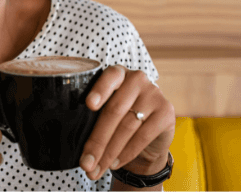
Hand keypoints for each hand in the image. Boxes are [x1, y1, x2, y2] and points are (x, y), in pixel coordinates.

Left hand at [79, 65, 174, 180]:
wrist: (150, 133)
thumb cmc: (119, 118)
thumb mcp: (106, 110)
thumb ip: (93, 116)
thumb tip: (74, 143)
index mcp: (117, 73)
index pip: (109, 77)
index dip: (99, 91)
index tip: (89, 105)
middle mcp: (137, 79)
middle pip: (114, 111)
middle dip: (97, 141)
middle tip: (85, 162)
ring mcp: (154, 94)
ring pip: (127, 126)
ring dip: (109, 152)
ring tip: (97, 167)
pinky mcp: (166, 112)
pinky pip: (143, 136)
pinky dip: (126, 153)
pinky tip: (115, 163)